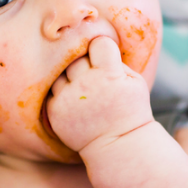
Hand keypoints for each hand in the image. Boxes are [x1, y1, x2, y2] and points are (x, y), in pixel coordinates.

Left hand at [45, 36, 153, 154]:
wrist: (118, 145)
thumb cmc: (129, 109)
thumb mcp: (135, 81)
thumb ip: (116, 60)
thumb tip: (96, 42)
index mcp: (109, 74)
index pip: (98, 42)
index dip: (104, 49)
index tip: (107, 60)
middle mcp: (86, 84)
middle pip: (78, 56)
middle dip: (86, 64)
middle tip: (96, 78)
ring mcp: (67, 98)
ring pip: (62, 72)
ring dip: (71, 78)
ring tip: (85, 91)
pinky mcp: (54, 111)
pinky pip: (53, 90)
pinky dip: (62, 94)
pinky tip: (76, 104)